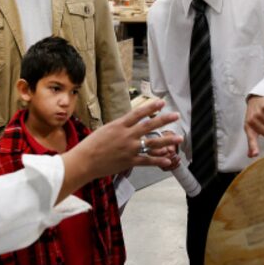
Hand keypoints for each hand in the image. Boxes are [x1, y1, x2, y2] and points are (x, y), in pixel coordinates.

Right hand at [59, 100, 181, 200]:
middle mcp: (126, 136)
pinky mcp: (129, 162)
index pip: (138, 113)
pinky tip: (167, 160)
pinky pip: (147, 160)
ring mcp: (129, 149)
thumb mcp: (105, 130)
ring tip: (179, 138)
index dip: (151, 107)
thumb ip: (120, 127)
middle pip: (149, 126)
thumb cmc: (92, 145)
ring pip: (152, 143)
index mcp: (119, 125)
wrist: (84, 161)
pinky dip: (158, 160)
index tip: (162, 102)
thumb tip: (130, 122)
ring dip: (167, 141)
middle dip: (164, 120)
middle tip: (176, 116)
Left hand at [244, 96, 263, 157]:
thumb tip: (251, 155)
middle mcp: (252, 120)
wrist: (257, 98)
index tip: (255, 154)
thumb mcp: (252, 129)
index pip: (251, 139)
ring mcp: (259, 112)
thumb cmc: (255, 117)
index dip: (253, 147)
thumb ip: (252, 143)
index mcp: (248, 128)